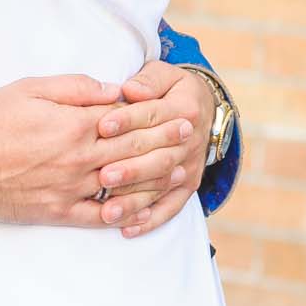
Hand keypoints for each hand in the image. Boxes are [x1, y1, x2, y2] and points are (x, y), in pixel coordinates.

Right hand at [0, 73, 192, 229]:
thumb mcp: (29, 88)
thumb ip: (75, 88)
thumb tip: (113, 90)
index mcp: (76, 124)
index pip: (126, 118)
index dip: (155, 113)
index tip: (178, 110)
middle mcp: (80, 158)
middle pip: (133, 148)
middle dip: (165, 140)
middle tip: (190, 135)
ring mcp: (72, 188)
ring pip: (125, 183)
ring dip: (156, 177)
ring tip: (179, 171)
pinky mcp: (59, 212)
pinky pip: (100, 215)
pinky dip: (124, 213)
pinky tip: (143, 212)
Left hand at [96, 62, 215, 238]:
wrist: (203, 110)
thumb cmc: (171, 90)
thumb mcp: (164, 74)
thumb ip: (148, 80)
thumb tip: (131, 89)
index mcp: (184, 109)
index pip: (153, 116)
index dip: (127, 120)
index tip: (102, 125)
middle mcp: (190, 142)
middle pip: (158, 157)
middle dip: (130, 168)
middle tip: (103, 176)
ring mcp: (190, 168)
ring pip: (161, 186)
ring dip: (135, 201)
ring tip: (108, 211)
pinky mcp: (188, 187)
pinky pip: (170, 208)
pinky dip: (150, 220)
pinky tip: (127, 230)